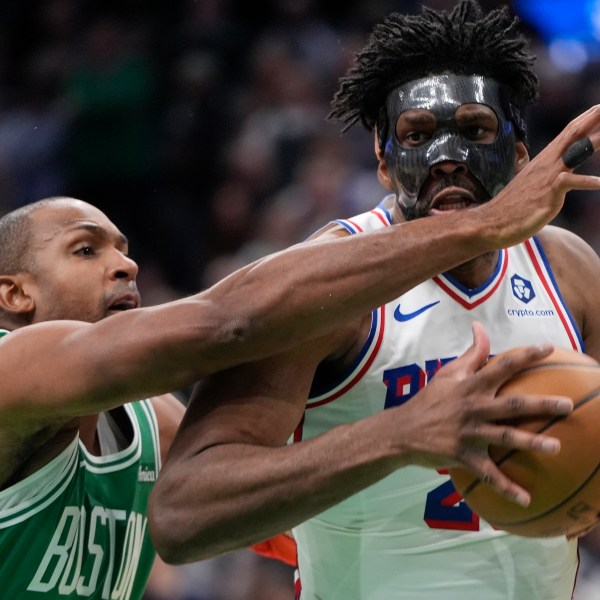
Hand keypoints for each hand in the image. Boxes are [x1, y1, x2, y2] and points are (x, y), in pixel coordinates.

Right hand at [394, 322, 572, 506]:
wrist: (402, 430)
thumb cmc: (429, 400)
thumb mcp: (448, 373)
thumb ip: (471, 354)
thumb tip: (480, 326)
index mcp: (470, 386)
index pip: (501, 366)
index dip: (525, 356)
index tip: (549, 349)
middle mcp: (472, 407)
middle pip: (511, 405)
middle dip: (540, 404)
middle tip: (568, 405)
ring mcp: (468, 433)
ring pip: (504, 437)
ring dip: (530, 443)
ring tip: (556, 447)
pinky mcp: (463, 456)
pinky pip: (488, 474)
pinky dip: (506, 487)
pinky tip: (526, 499)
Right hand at [484, 104, 599, 246]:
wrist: (491, 223)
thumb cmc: (511, 208)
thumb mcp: (531, 186)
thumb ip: (545, 176)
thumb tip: (555, 175)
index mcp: (544, 161)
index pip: (568, 133)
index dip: (585, 118)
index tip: (599, 107)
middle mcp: (547, 164)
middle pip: (573, 134)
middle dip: (593, 118)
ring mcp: (547, 178)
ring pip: (575, 151)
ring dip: (596, 140)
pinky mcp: (548, 195)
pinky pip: (569, 183)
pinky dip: (587, 182)